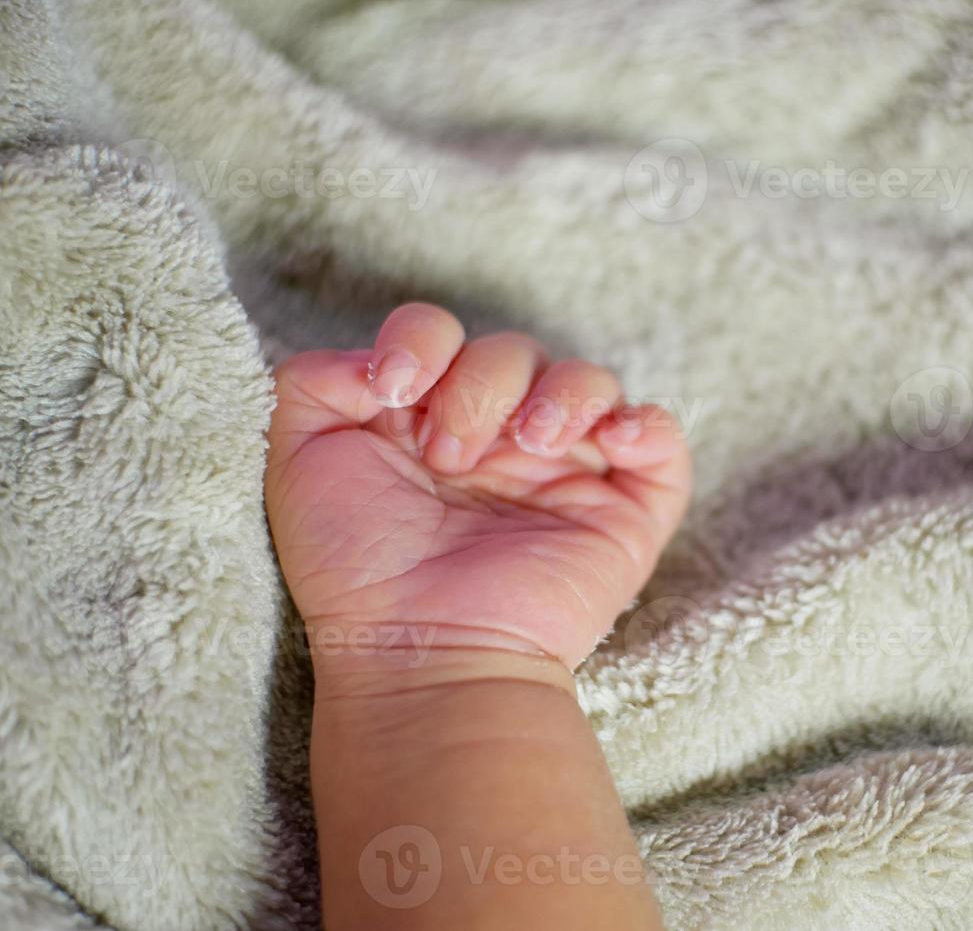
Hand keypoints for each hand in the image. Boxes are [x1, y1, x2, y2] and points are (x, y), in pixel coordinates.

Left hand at [264, 303, 690, 675]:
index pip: (443, 334)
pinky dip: (647, 423)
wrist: (420, 650)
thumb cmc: (357, 566)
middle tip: (451, 460)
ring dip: (560, 394)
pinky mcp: (622, 513)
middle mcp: (499, 441)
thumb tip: (378, 358)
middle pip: (515, 349)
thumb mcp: (300, 457)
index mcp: (430, 420)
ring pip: (589, 381)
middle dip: (480, 388)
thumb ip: (315, 380)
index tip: (398, 393)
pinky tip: (609, 441)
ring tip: (531, 446)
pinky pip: (661, 443)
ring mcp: (565, 475)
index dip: (424, 341)